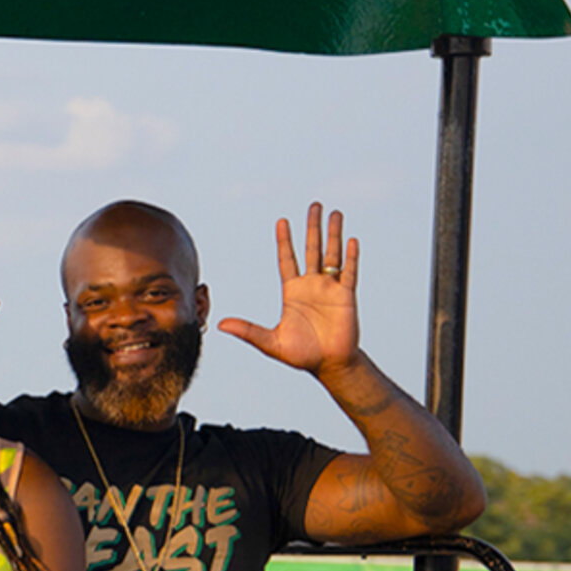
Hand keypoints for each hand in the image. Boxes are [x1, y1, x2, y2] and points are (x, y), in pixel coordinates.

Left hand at [217, 202, 360, 379]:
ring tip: (335, 213)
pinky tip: (350, 240)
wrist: (329, 364)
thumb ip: (248, 331)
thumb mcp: (270, 342)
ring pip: (331, 255)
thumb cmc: (301, 354)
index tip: (282, 221)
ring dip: (333, 234)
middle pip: (311, 249)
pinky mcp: (346, 296)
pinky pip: (349, 272)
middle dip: (312, 228)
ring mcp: (330, 288)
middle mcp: (311, 285)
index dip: (284, 241)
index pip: (287, 259)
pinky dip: (350, 257)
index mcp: (293, 291)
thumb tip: (220, 325)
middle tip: (314, 205)